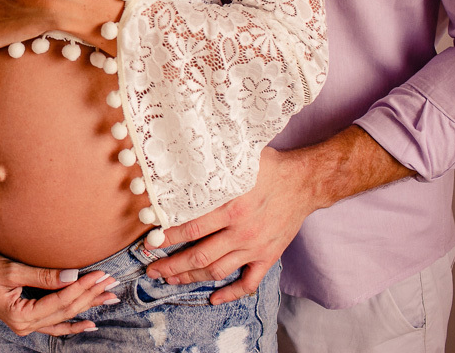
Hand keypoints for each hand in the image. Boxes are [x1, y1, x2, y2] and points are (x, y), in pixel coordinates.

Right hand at [0, 246, 118, 335]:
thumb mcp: (11, 270)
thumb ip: (43, 276)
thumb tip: (72, 275)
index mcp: (19, 315)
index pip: (60, 302)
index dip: (82, 288)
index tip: (100, 274)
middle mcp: (25, 325)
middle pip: (66, 310)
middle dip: (90, 295)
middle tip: (111, 282)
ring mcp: (27, 325)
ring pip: (64, 317)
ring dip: (87, 306)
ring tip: (110, 297)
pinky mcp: (29, 319)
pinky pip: (55, 325)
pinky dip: (72, 325)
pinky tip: (90, 322)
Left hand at [143, 147, 316, 304]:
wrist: (304, 183)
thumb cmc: (269, 168)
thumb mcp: (238, 162)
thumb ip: (211, 166)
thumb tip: (182, 155)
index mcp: (231, 208)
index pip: (191, 230)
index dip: (168, 239)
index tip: (150, 243)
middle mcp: (241, 232)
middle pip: (199, 257)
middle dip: (172, 265)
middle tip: (152, 270)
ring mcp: (255, 248)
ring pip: (217, 271)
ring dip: (191, 278)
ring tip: (171, 280)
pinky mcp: (268, 257)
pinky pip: (248, 283)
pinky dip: (230, 294)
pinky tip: (213, 298)